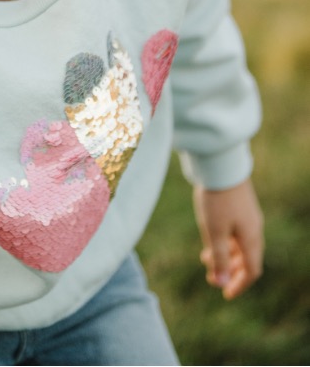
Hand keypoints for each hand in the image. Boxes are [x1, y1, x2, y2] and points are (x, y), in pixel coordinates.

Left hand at [193, 178, 263, 298]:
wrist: (220, 163)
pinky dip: (224, 241)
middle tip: (211, 278)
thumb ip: (219, 259)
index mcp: (252, 237)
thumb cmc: (217, 199)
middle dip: (230, 271)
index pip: (252, 270)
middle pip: (247, 258)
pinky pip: (235, 231)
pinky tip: (209, 240)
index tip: (226, 295)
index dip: (239, 284)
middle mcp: (253, 228)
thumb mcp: (215, 232)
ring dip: (225, 255)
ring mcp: (247, 216)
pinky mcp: (238, 205)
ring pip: (239, 244)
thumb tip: (220, 284)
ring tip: (205, 258)